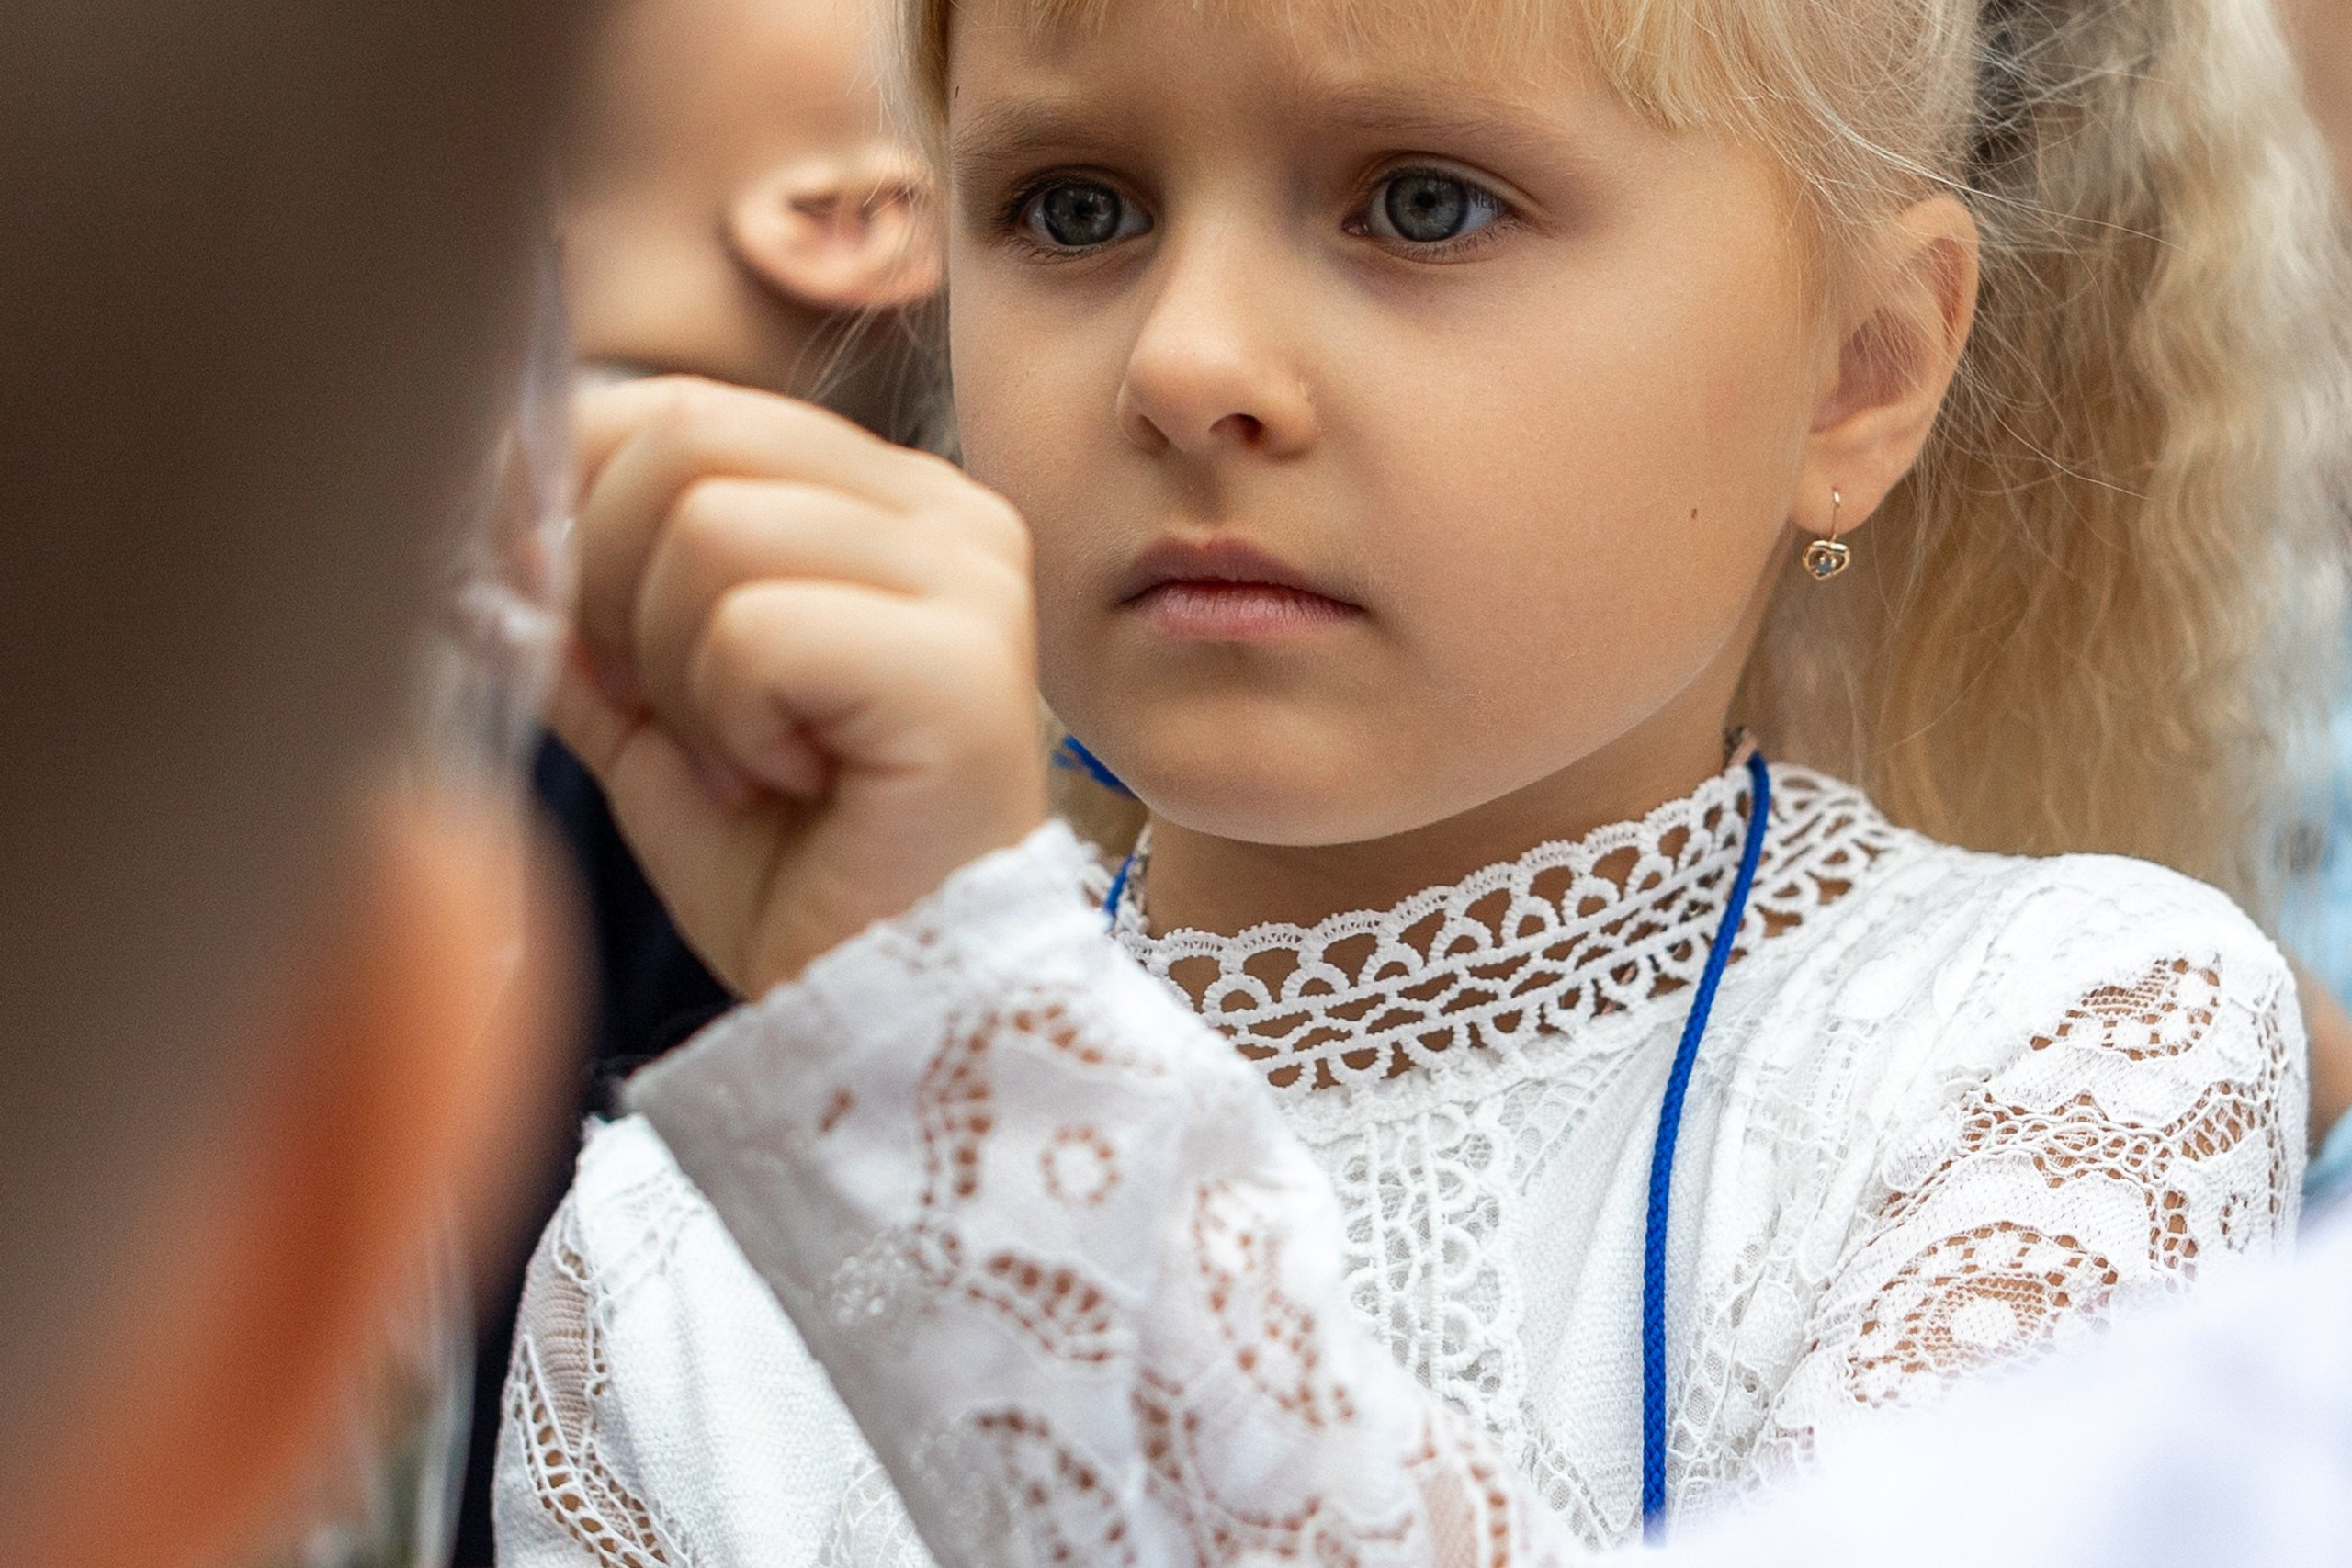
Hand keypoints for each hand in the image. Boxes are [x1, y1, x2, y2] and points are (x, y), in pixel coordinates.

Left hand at [549, 376, 1046, 995]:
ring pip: (707, 524)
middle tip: (656, 712)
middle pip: (683, 433)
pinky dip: (725, 724)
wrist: (894, 1024)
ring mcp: (970, 580)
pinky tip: (785, 784)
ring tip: (739, 764)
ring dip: (675, 672)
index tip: (532, 606)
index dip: (564, 490)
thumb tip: (471, 516)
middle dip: (609, 583)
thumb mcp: (653, 715)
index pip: (678, 406)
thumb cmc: (797, 874)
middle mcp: (945, 516)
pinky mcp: (963, 660)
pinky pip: (752, 627)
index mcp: (883, 503)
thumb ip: (579, 607)